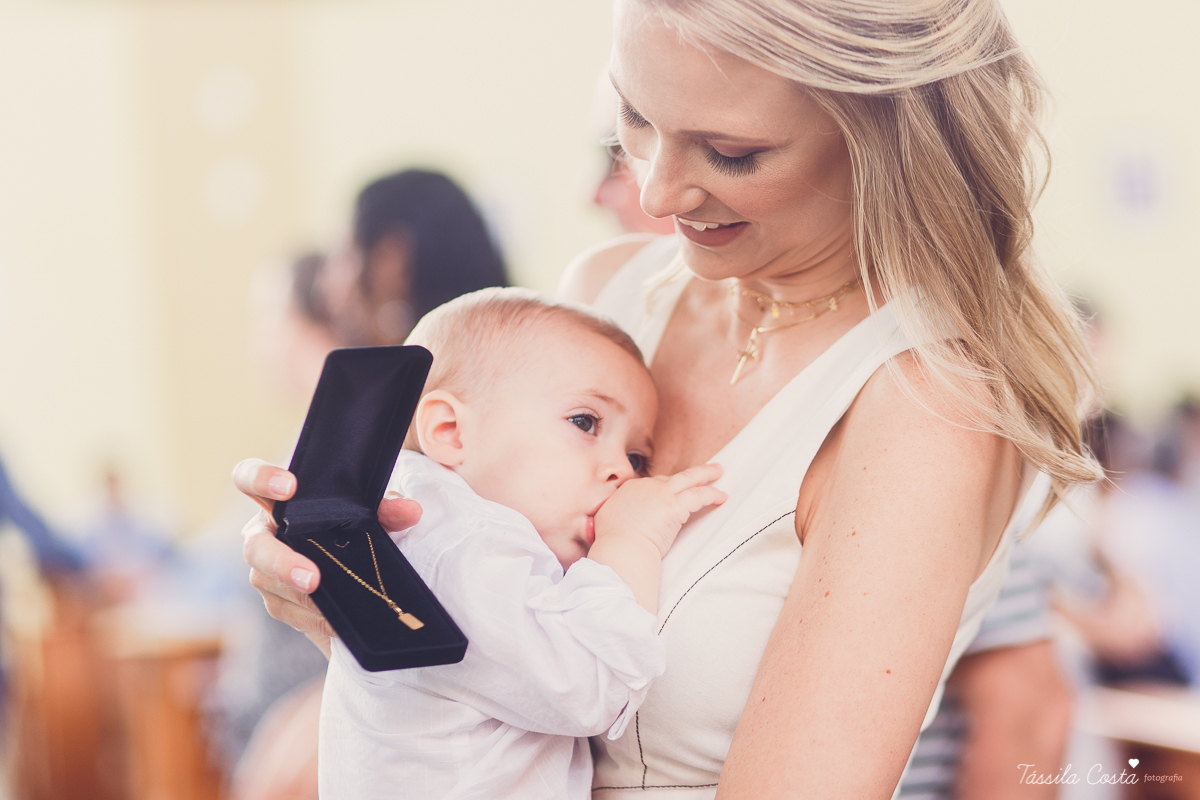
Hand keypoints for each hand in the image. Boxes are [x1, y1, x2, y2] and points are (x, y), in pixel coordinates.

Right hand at [232, 458, 422, 640]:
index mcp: (280, 502)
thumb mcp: (372, 515)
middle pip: (255, 547)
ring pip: (268, 584)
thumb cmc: (354, 528)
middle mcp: (263, 534)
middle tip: (312, 578)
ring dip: (301, 597)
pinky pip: (287, 611)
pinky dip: (312, 617)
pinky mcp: (276, 601)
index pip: (249, 478)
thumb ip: (388, 509)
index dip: (260, 477)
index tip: (289, 487)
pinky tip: (334, 621)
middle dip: (281, 562)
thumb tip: (409, 511)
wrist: (357, 572)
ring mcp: (264, 570)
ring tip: (329, 607)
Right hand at [595, 463, 725, 555]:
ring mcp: (662, 494)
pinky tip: (721, 497)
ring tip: (718, 471)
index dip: (664, 486)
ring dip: (705, 474)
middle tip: (702, 470)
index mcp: (629, 490)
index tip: (670, 489)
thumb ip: (612, 517)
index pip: (651, 484)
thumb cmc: (612, 542)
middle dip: (688, 474)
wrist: (620, 548)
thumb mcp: (605, 522)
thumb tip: (609, 524)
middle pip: (672, 477)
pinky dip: (711, 495)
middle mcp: (645, 487)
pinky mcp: (675, 505)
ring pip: (688, 478)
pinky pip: (698, 495)